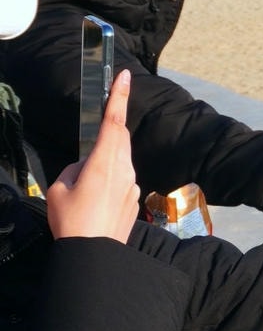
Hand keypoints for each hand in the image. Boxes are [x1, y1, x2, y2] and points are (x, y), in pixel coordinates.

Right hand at [47, 69, 139, 242]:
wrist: (94, 254)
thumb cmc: (71, 220)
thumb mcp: (58, 189)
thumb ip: (75, 169)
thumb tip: (87, 165)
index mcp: (104, 162)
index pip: (113, 122)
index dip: (118, 97)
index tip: (123, 76)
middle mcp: (124, 169)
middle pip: (120, 138)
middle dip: (111, 131)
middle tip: (97, 134)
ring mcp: (133, 184)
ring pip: (121, 159)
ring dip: (107, 160)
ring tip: (86, 185)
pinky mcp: (135, 197)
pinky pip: (123, 178)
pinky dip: (110, 179)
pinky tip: (96, 200)